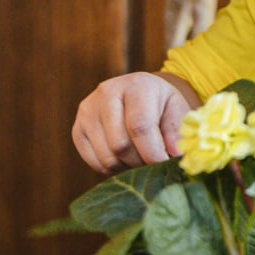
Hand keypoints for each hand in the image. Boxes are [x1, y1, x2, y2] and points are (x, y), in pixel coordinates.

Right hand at [72, 72, 197, 174]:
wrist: (138, 94)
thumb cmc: (161, 104)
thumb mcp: (177, 110)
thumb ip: (176, 132)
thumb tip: (175, 155)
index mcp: (136, 85)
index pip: (140, 126)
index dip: (152, 152)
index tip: (164, 166)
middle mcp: (106, 93)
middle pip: (120, 145)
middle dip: (140, 162)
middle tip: (153, 163)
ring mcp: (88, 111)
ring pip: (107, 157)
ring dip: (127, 167)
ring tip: (141, 159)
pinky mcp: (77, 128)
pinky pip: (94, 162)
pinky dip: (112, 169)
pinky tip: (125, 159)